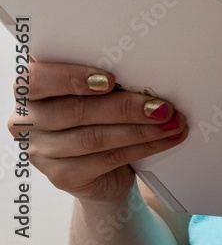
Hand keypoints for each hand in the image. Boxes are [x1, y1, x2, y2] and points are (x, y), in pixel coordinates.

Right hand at [5, 58, 188, 202]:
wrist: (97, 166)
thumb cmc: (94, 113)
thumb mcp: (90, 89)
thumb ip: (100, 77)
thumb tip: (139, 67)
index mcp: (30, 89)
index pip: (37, 80)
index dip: (72, 78)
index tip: (109, 80)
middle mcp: (28, 121)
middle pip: (76, 111)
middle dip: (125, 107)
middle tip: (160, 105)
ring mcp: (42, 152)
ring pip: (95, 137)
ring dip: (140, 129)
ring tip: (169, 121)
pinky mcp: (62, 177)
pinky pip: (107, 159)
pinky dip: (141, 147)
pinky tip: (162, 138)